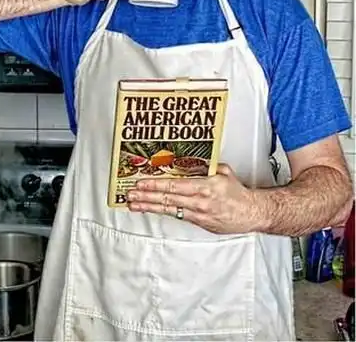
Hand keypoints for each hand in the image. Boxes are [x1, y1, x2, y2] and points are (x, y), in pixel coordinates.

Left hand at [125, 164, 262, 233]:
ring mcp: (198, 214)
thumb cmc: (238, 193)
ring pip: (169, 209)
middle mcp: (199, 202)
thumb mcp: (223, 172)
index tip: (141, 183)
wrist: (252, 213)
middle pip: (167, 198)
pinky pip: (177, 216)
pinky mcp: (199, 222)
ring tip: (134, 204)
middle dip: (146, 196)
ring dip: (149, 207)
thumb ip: (205, 166)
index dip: (155, 185)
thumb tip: (190, 160)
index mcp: (204, 187)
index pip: (174, 186)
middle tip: (130, 195)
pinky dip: (162, 211)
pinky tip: (151, 209)